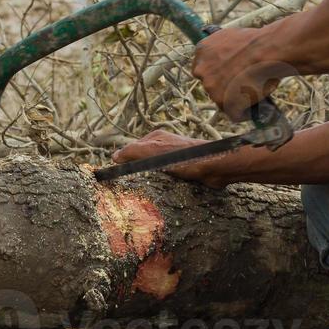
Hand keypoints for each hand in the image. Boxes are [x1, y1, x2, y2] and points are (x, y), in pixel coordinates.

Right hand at [111, 130, 231, 186]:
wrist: (214, 166)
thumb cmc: (184, 157)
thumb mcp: (153, 152)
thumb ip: (133, 152)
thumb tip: (114, 157)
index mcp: (156, 137)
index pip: (132, 150)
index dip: (125, 162)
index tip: (118, 176)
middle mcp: (165, 146)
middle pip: (143, 160)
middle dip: (138, 172)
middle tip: (131, 185)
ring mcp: (174, 158)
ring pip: (155, 170)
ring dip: (151, 180)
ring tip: (147, 190)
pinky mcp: (184, 169)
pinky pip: (167, 178)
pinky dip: (163, 184)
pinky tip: (162, 190)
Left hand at [190, 26, 285, 120]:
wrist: (267, 50)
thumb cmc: (257, 42)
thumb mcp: (231, 37)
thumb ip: (223, 49)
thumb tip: (228, 59)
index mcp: (202, 51)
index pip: (203, 69)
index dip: (217, 74)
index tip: (228, 76)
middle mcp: (202, 70)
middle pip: (210, 86)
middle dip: (224, 87)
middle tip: (242, 86)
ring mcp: (211, 88)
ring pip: (221, 100)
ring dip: (234, 100)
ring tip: (253, 95)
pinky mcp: (224, 103)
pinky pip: (234, 115)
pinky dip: (244, 114)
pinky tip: (254, 109)